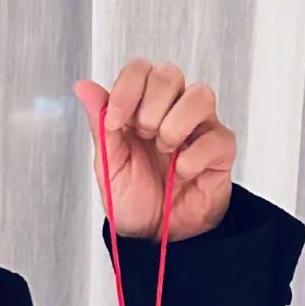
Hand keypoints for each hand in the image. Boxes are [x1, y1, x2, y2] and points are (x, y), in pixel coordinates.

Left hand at [73, 59, 235, 241]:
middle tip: (142, 136)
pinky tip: (180, 171)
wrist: (155, 235)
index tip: (114, 121)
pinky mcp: (220, 150)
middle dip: (149, 106)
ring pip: (200, 94)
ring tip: (164, 150)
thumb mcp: (108, 163)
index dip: (126, 89)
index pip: (140, 69)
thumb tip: (84, 87)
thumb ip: (100, 125)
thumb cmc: (134, 198)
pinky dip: (193, 155)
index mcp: (142, 107)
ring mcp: (200, 127)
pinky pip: (216, 136)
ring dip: (174, 124)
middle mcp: (173, 110)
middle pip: (169, 74)